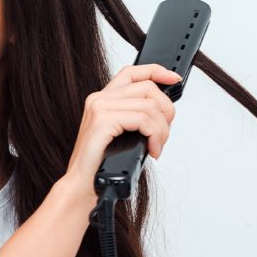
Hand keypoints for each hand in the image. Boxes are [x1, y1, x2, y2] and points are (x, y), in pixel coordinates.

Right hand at [64, 64, 179, 183]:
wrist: (82, 185)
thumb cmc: (100, 164)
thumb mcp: (122, 134)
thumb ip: (136, 117)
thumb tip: (164, 112)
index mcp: (102, 99)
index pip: (132, 72)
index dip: (157, 71)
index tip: (174, 80)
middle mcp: (98, 99)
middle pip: (148, 88)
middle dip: (166, 111)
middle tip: (164, 134)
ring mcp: (99, 108)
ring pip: (149, 105)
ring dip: (162, 129)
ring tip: (157, 146)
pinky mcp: (102, 121)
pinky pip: (143, 120)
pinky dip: (155, 135)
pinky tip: (152, 150)